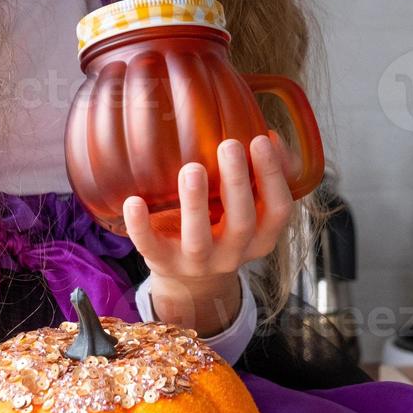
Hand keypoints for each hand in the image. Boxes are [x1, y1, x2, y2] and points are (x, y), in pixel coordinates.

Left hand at [122, 133, 299, 331]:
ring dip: (196, 203)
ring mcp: (197, 262)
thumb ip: (263, 175)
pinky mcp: (164, 262)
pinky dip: (140, 226)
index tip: (261, 140)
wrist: (187, 275)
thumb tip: (273, 137)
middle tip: (229, 145)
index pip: (278, 210)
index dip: (273, 177)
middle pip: (242, 223)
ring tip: (192, 169)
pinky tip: (134, 201)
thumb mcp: (250, 206)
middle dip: (237, 183)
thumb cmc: (222, 225)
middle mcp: (233, 253)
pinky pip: (150, 248)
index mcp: (260, 237)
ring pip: (198, 239)